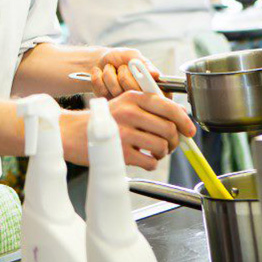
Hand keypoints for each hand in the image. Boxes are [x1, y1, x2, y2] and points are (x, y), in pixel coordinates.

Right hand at [61, 91, 195, 169]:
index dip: (184, 120)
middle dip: (173, 141)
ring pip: (161, 146)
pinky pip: (150, 162)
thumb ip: (147, 109)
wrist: (71, 132)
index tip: (189, 130)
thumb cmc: (101, 120)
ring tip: (151, 152)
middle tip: (168, 145)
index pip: (168, 106)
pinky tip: (141, 159)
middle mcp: (129, 112)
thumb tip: (178, 122)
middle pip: (168, 128)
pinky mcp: (120, 152)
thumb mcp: (122, 104)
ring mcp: (124, 132)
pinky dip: (150, 163)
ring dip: (161, 153)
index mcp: (132, 97)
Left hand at [90, 48, 160, 98]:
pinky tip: (100, 74)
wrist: (100, 60)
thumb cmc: (119, 58)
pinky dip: (98, 77)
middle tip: (122, 67)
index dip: (145, 86)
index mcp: (150, 86)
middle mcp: (138, 98)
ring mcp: (123, 103)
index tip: (137, 77)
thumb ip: (143, 64)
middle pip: (133, 91)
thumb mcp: (132, 55)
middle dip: (124, 74)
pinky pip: (102, 91)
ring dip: (109, 73)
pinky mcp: (108, 103)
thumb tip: (155, 74)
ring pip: (115, 90)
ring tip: (111, 69)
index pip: (154, 94)